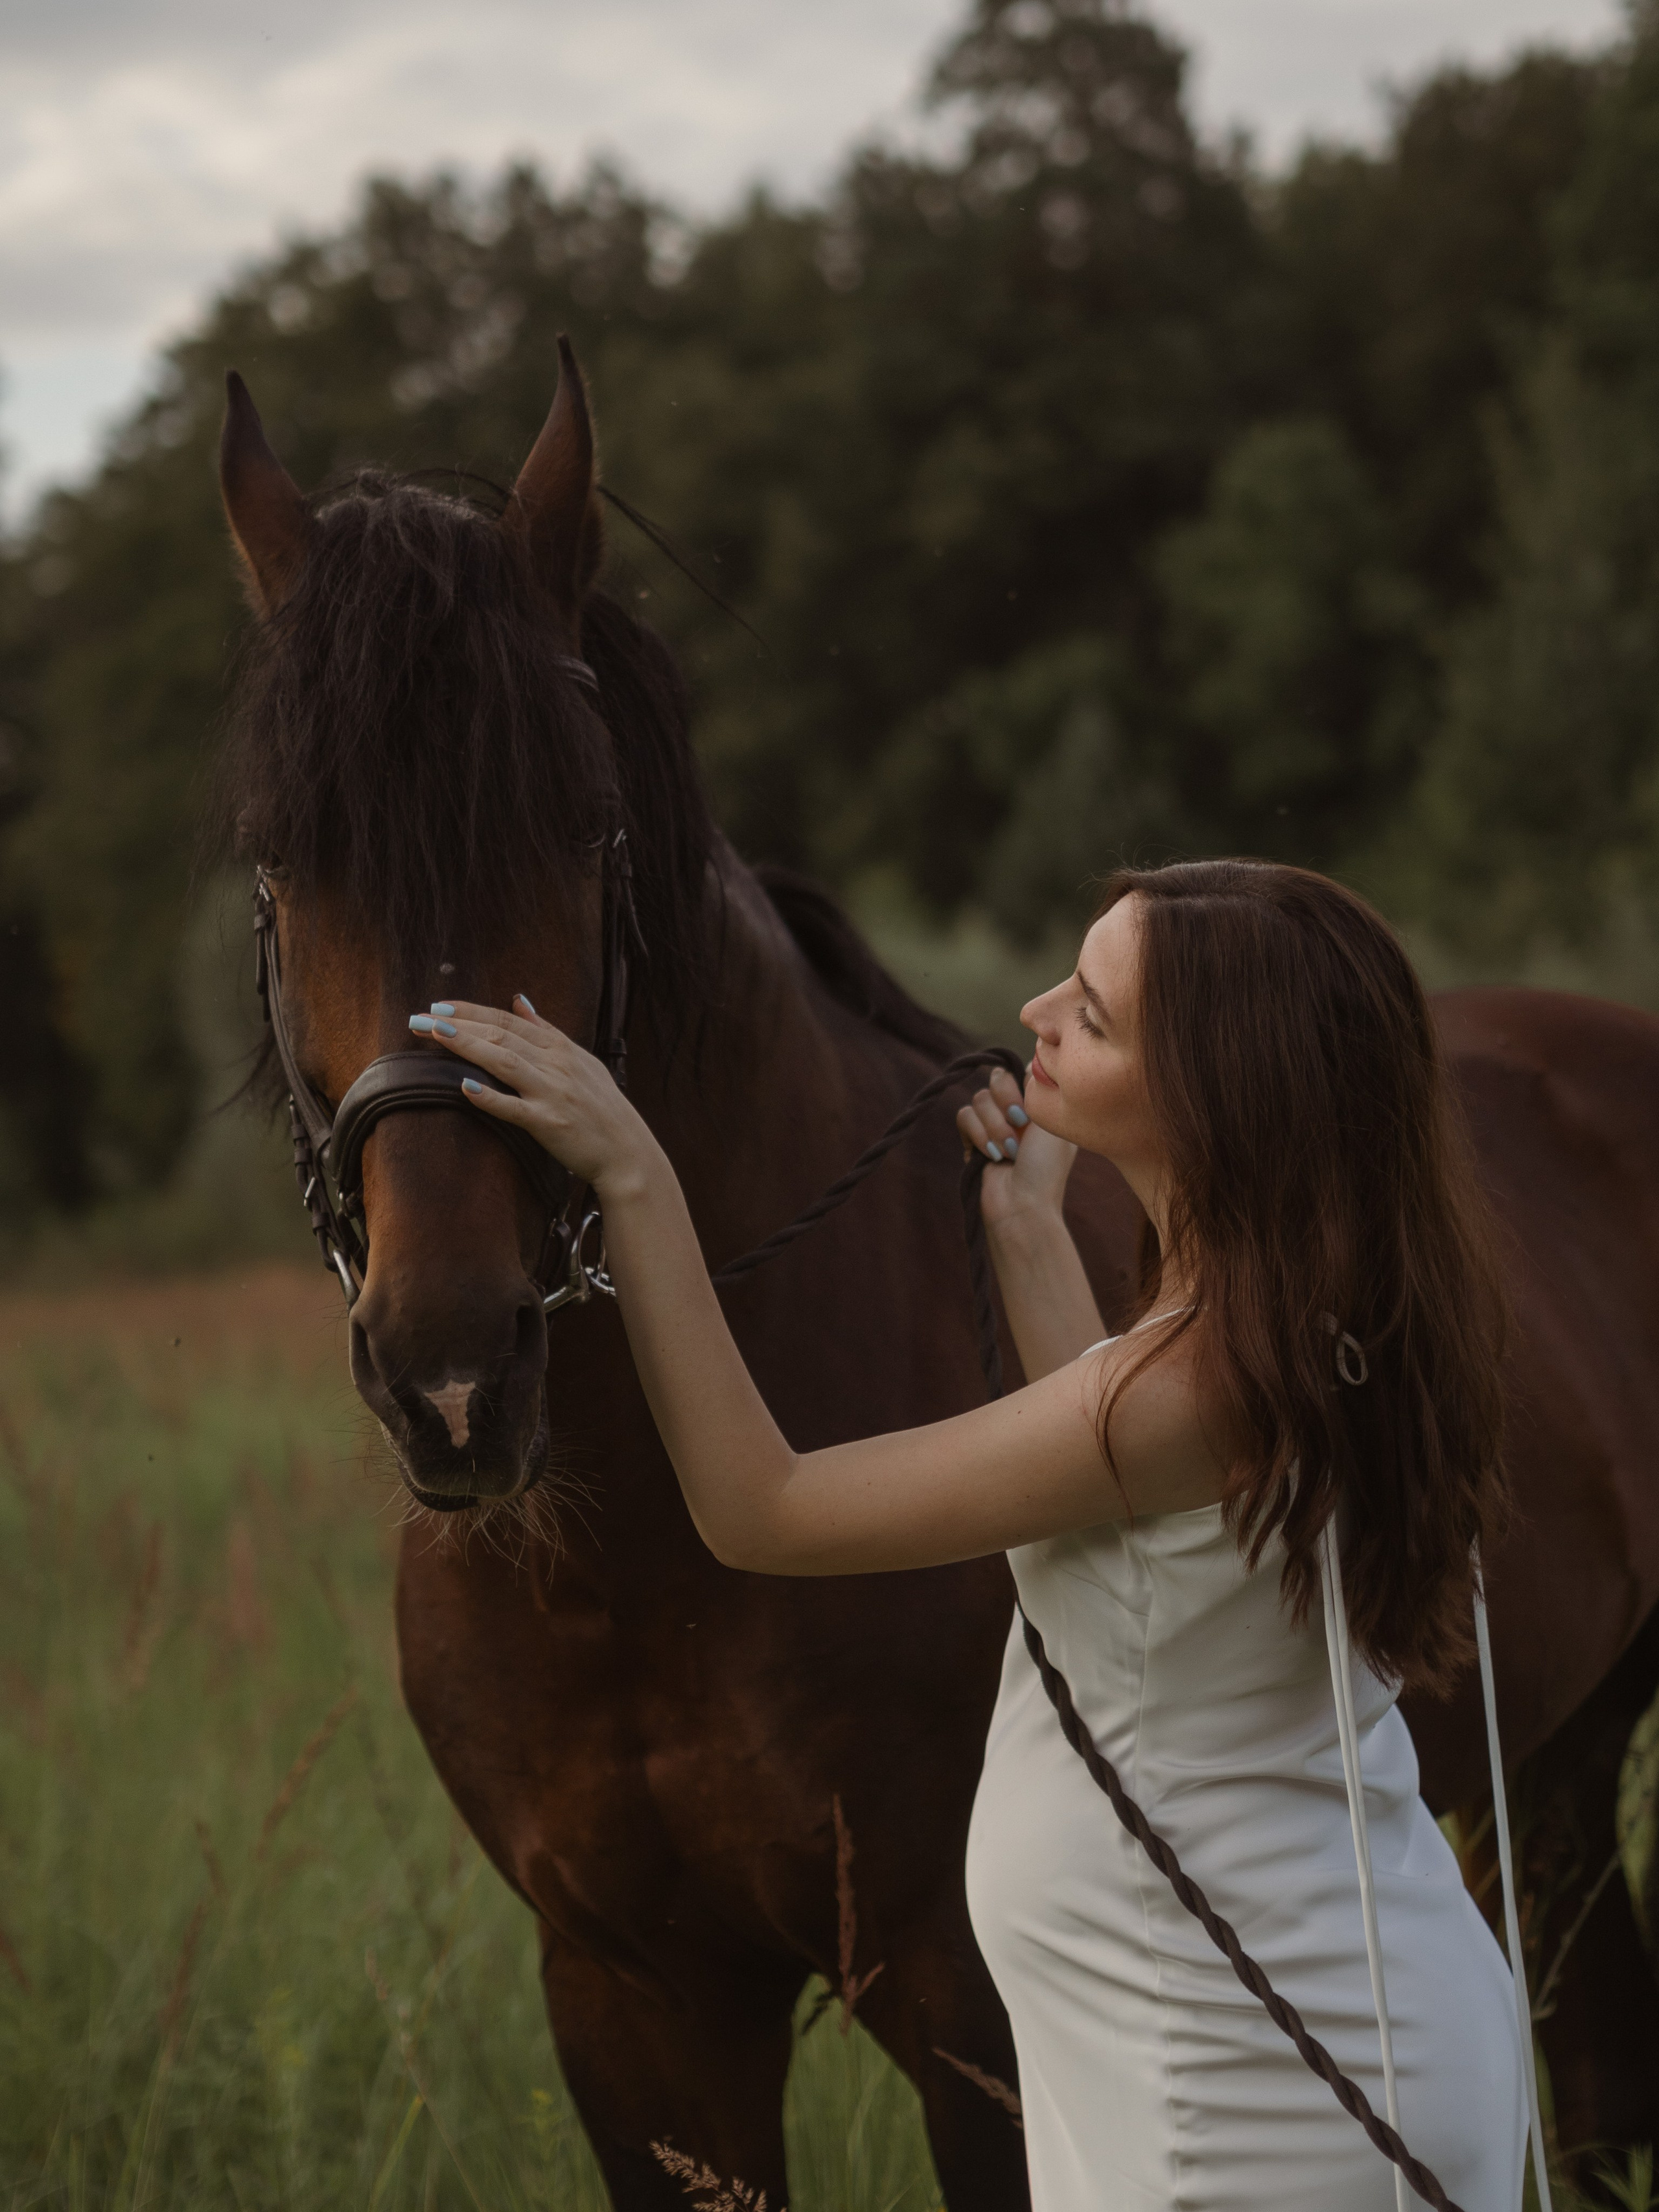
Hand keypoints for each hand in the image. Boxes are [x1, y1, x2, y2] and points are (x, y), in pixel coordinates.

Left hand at [410, 995, 658, 1195]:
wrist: (627, 1151)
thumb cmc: (601, 1107)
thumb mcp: (580, 1060)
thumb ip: (546, 1030)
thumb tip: (518, 1000)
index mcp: (561, 1048)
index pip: (509, 1020)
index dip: (473, 1010)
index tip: (439, 1005)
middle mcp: (556, 1065)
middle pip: (501, 1035)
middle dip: (458, 1024)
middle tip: (420, 1019)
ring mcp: (552, 1093)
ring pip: (504, 1062)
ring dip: (468, 1046)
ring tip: (436, 1035)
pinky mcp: (550, 1124)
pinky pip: (514, 1108)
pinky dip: (489, 1097)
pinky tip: (464, 1088)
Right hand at [955, 1066, 1076, 1230]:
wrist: (1022, 1205)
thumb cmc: (1045, 1168)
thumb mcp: (1053, 1122)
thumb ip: (1040, 1087)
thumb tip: (1030, 1059)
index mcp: (1039, 1106)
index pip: (1021, 1070)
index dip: (1022, 1083)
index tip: (1031, 1105)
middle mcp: (1017, 1112)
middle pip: (997, 1078)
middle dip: (1006, 1101)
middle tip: (1020, 1123)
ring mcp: (994, 1125)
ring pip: (979, 1098)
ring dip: (995, 1125)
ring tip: (1009, 1151)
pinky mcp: (973, 1139)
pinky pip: (963, 1116)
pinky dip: (978, 1134)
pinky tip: (993, 1155)